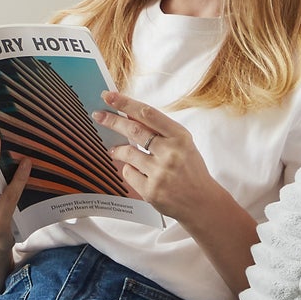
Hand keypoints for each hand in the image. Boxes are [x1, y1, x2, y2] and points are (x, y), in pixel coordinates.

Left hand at [93, 90, 215, 221]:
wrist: (202, 202)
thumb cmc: (190, 170)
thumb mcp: (183, 145)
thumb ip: (160, 131)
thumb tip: (129, 115)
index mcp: (180, 137)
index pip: (148, 114)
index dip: (126, 103)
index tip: (110, 96)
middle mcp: (170, 153)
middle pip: (134, 130)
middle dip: (112, 121)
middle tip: (98, 115)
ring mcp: (160, 173)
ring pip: (127, 153)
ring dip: (117, 150)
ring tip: (114, 149)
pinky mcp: (150, 191)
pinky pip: (128, 173)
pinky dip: (129, 170)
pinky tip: (137, 172)